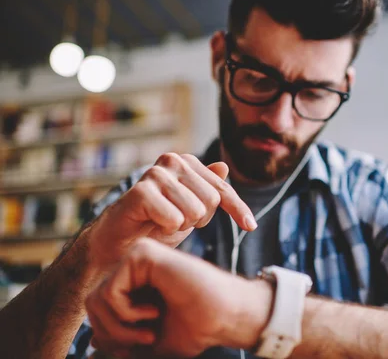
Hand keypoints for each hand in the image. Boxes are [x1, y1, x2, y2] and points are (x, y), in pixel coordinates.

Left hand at [85, 238, 272, 357]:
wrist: (225, 316)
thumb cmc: (196, 328)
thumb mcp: (149, 343)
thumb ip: (122, 341)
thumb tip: (91, 342)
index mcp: (137, 284)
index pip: (97, 310)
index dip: (110, 337)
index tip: (139, 347)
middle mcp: (135, 266)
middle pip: (92, 304)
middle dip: (111, 334)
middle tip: (143, 341)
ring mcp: (138, 256)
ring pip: (96, 299)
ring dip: (119, 328)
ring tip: (149, 332)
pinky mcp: (142, 254)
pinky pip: (109, 291)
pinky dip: (125, 313)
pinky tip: (153, 312)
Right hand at [87, 153, 257, 276]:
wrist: (118, 244)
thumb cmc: (155, 225)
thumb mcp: (190, 209)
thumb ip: (207, 189)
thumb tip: (224, 166)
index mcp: (187, 163)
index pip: (223, 190)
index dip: (238, 210)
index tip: (250, 227)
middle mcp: (173, 161)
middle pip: (213, 200)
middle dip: (199, 220)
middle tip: (176, 222)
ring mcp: (156, 173)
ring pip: (196, 211)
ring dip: (181, 226)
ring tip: (163, 223)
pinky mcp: (141, 191)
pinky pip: (175, 218)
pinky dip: (166, 229)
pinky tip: (152, 225)